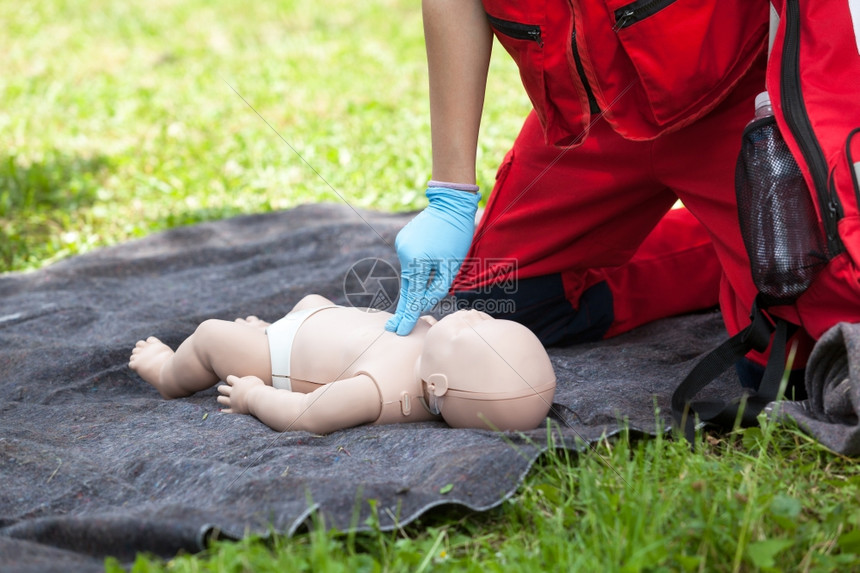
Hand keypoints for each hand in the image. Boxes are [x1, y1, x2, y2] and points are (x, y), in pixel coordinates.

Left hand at [217, 375, 265, 413]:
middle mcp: (233, 392)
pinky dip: (224, 411)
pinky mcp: (235, 410)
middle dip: (221, 388)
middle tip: (223, 389)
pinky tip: (222, 410)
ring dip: (220, 398)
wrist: (260, 400)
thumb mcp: (255, 379)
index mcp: (237, 383)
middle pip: (222, 388)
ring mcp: (233, 401)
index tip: (233, 382)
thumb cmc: (259, 389)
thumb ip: (247, 378)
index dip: (230, 380)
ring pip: (221, 399)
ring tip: (221, 398)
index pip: (229, 378)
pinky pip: (226, 411)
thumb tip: (242, 380)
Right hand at [385, 186, 479, 334]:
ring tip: (436, 262)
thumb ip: (437, 287)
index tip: (400, 331)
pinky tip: (432, 250)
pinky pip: (410, 259)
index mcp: (416, 261)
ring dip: (419, 277)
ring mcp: (400, 245)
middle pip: (408, 285)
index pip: (414, 295)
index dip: (408, 315)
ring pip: (410, 271)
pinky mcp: (402, 238)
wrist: (450, 204)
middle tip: (394, 328)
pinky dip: (418, 263)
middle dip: (406, 306)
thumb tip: (423, 302)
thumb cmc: (456, 235)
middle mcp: (403, 253)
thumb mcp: (452, 266)